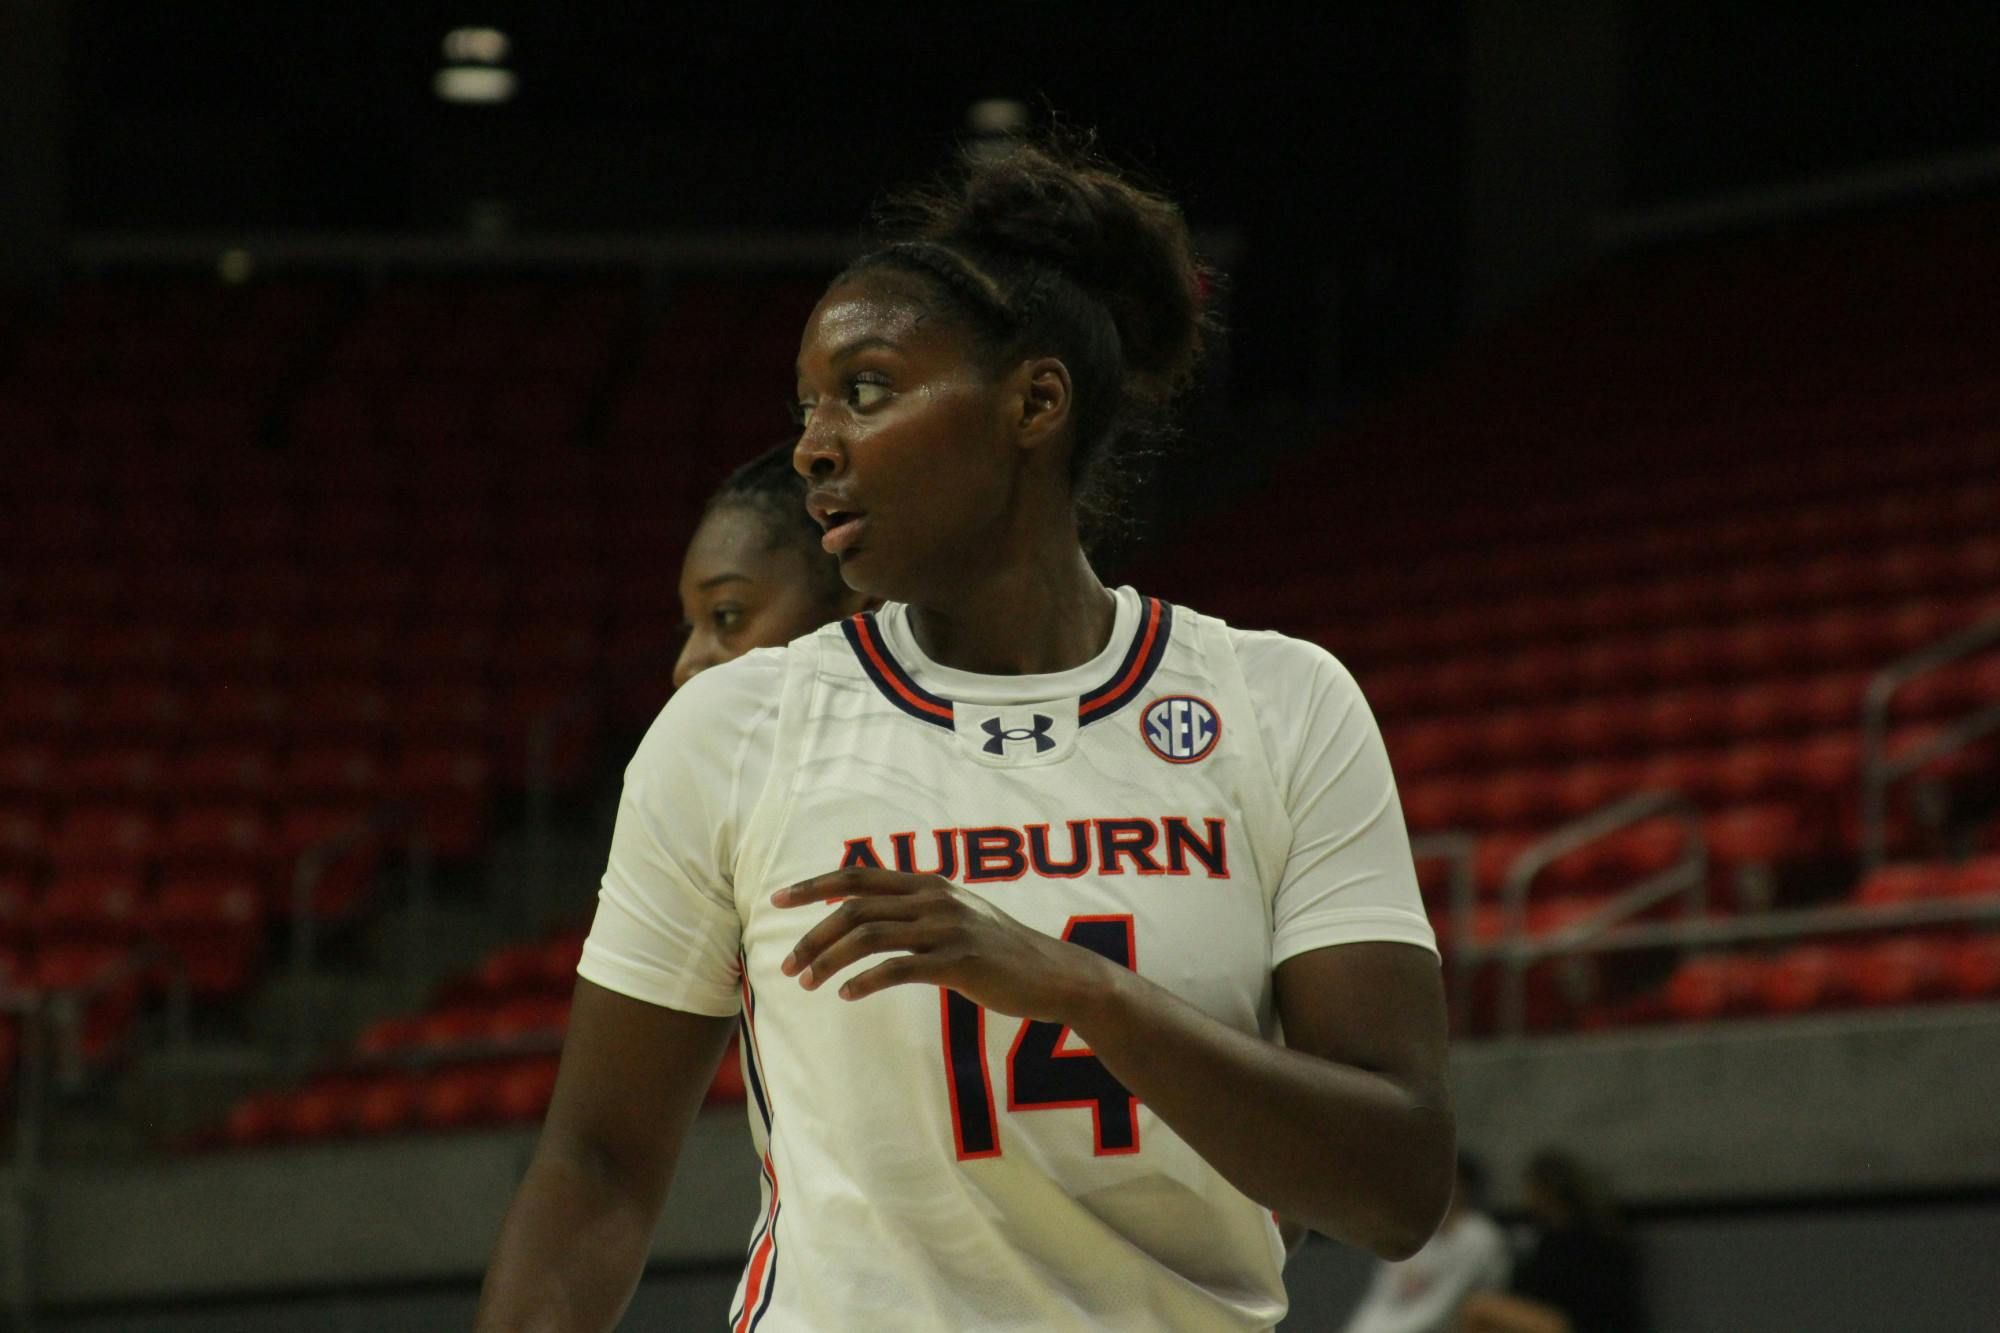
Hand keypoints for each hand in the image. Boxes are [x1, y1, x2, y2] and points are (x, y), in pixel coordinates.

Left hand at [773, 867, 1116, 1022]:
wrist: (1053, 975)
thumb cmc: (998, 952)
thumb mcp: (955, 918)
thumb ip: (915, 911)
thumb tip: (867, 914)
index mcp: (928, 885)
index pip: (858, 876)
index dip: (814, 885)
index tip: (778, 900)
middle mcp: (934, 898)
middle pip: (855, 907)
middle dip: (813, 936)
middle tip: (788, 967)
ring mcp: (948, 928)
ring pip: (870, 936)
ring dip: (830, 960)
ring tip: (808, 984)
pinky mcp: (960, 961)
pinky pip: (900, 968)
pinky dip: (866, 980)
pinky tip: (847, 996)